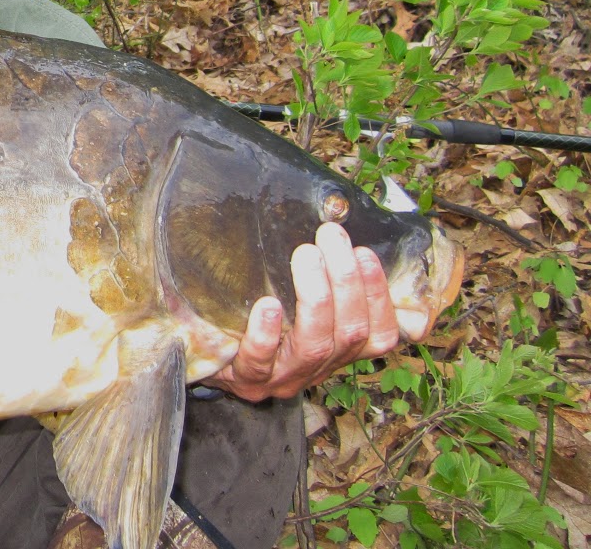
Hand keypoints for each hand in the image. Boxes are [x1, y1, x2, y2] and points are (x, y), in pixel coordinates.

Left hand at [208, 222, 407, 400]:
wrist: (214, 360)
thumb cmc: (265, 318)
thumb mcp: (301, 301)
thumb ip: (324, 273)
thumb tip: (335, 214)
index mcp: (341, 348)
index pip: (381, 333)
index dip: (379, 295)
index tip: (365, 252)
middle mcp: (321, 366)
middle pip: (351, 333)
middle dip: (346, 281)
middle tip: (330, 235)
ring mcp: (285, 377)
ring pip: (314, 346)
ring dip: (316, 298)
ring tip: (306, 255)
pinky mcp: (248, 380)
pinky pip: (259, 361)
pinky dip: (265, 334)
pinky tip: (267, 305)